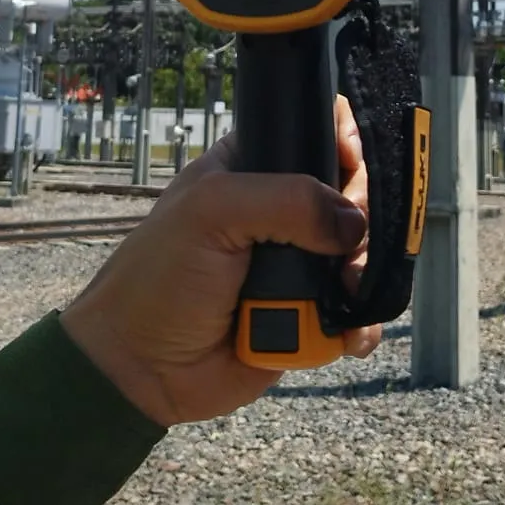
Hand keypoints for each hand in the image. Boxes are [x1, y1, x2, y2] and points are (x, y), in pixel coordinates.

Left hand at [61, 96, 381, 426]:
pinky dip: (360, 325)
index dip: (340, 139)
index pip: (311, 132)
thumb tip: (352, 224)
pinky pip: (357, 314)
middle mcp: (280, 213)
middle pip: (351, 195)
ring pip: (361, 255)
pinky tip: (348, 335)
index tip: (349, 161)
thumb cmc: (160, 280)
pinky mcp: (308, 316)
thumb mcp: (210, 213)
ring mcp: (297, 266)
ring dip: (362, 274)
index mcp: (251, 169)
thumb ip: (285, 201)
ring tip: (345, 289)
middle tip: (344, 241)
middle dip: (359, 215)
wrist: (142, 371)